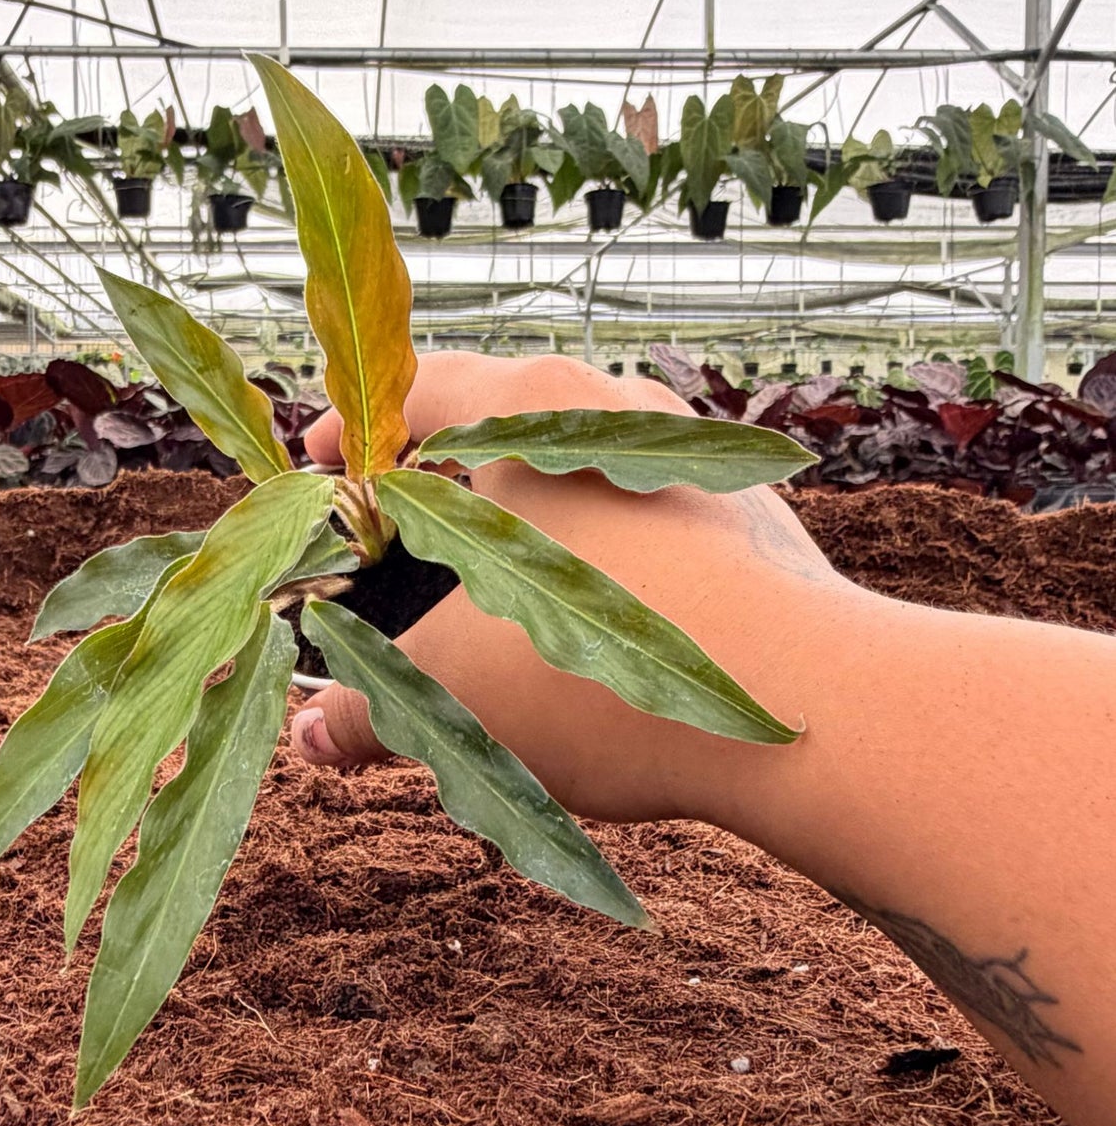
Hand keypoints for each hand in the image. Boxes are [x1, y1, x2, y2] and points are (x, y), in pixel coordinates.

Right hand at [292, 351, 851, 826]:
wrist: (812, 711)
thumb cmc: (606, 679)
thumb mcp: (455, 699)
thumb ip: (367, 711)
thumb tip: (313, 736)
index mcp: (528, 414)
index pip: (413, 389)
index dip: (352, 430)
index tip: (321, 466)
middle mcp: (612, 411)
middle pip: (493, 428)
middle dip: (435, 485)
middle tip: (398, 543)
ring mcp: (686, 459)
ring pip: (570, 473)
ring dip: (515, 525)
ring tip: (485, 593)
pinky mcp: (739, 514)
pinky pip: (632, 515)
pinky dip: (587, 555)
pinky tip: (580, 626)